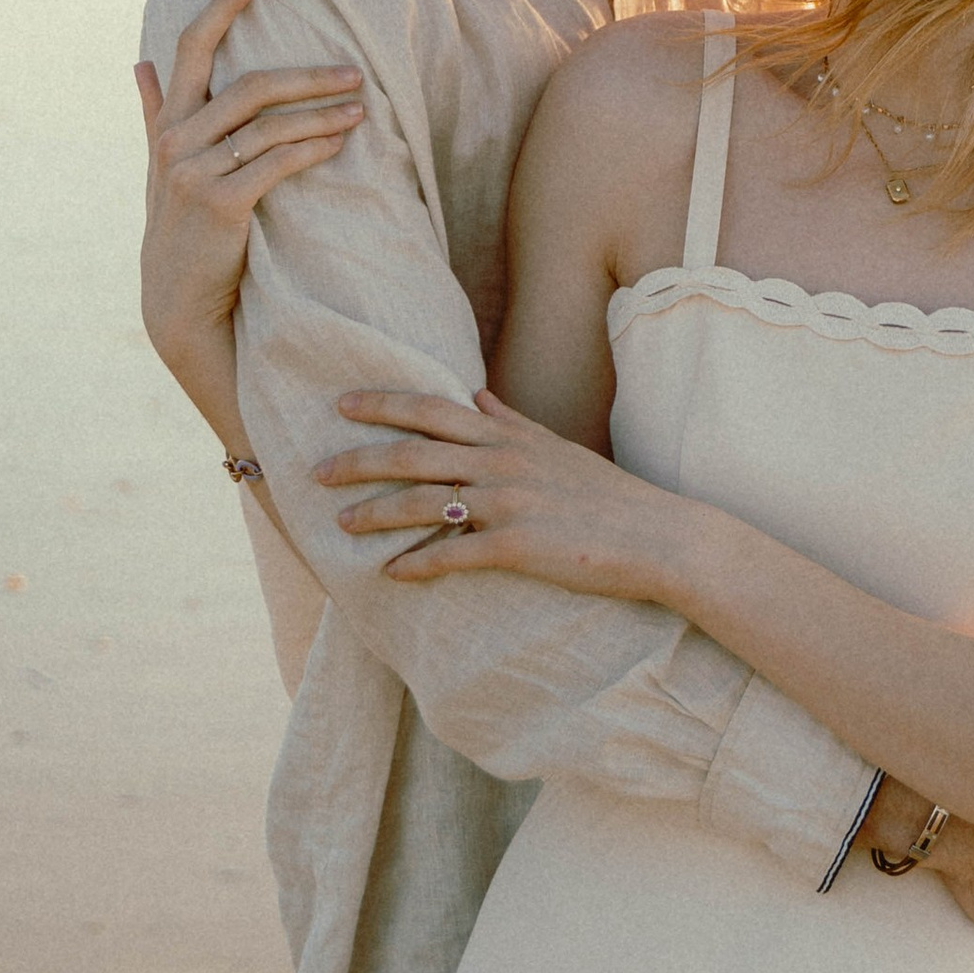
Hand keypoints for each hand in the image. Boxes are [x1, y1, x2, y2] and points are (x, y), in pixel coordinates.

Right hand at [136, 0, 362, 378]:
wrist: (178, 296)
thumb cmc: (178, 223)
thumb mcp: (160, 164)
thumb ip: (155, 112)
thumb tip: (139, 64)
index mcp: (169, 121)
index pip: (191, 46)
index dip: (222, 5)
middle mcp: (177, 140)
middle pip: (250, 85)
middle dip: (307, 75)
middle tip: (353, 71)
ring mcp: (195, 172)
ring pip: (269, 126)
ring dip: (322, 114)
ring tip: (361, 109)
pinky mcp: (221, 205)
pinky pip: (276, 164)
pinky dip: (312, 149)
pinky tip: (341, 142)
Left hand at [316, 387, 692, 603]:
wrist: (658, 536)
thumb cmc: (606, 495)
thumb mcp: (556, 448)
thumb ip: (511, 423)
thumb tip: (479, 398)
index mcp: (507, 436)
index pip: (431, 410)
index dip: (383, 404)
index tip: (341, 403)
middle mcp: (502, 462)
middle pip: (412, 454)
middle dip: (358, 461)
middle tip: (315, 472)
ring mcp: (509, 503)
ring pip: (423, 503)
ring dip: (375, 515)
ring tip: (341, 526)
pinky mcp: (519, 547)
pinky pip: (453, 554)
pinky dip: (417, 564)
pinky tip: (392, 574)